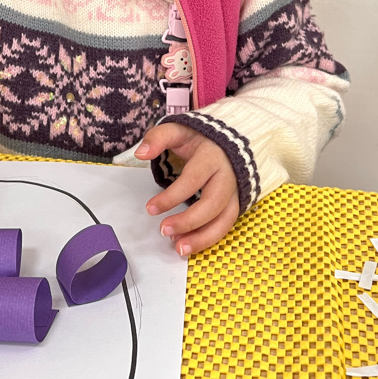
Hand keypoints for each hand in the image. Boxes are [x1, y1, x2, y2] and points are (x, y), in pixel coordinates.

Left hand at [135, 123, 238, 257]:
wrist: (228, 141)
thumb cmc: (199, 138)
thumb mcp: (178, 130)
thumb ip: (158, 138)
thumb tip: (140, 153)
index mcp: (212, 156)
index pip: (193, 180)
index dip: (171, 197)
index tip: (150, 208)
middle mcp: (228, 175)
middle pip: (213, 204)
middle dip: (189, 221)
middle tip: (163, 231)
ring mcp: (235, 191)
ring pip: (225, 219)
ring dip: (203, 238)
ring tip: (179, 248)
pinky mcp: (237, 203)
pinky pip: (226, 225)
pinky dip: (210, 238)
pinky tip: (189, 244)